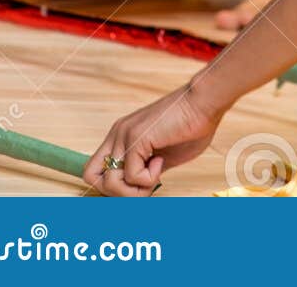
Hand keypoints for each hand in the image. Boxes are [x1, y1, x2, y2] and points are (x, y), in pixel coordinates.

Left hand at [83, 83, 221, 196]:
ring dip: (134, 190)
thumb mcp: (160, 155)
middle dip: (118, 192)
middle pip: (91, 177)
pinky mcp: (136, 138)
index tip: (139, 185)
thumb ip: (145, 169)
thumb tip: (139, 190)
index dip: (113, 186)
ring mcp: (124, 135)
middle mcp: (116, 134)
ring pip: (109, 183)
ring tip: (154, 173)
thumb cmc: (190, 126)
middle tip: (144, 185)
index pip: (95, 170)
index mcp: (120, 136)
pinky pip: (131, 177)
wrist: (204, 102)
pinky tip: (161, 162)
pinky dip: (148, 180)